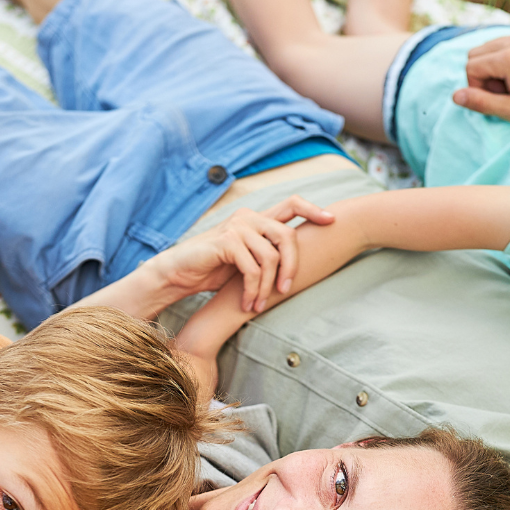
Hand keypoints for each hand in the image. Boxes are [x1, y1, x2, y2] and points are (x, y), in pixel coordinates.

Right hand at [145, 196, 334, 313]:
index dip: (313, 209)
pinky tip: (248, 305)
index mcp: (256, 219)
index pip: (291, 203)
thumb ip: (268, 256)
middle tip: (286, 290)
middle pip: (288, 235)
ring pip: (270, 257)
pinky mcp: (225, 241)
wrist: (178, 274)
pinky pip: (252, 268)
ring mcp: (236, 227)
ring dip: (267, 287)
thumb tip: (300, 267)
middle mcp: (248, 217)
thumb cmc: (213, 270)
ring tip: (259, 305)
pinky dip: (253, 290)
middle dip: (293, 265)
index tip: (331, 221)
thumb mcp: (247, 261)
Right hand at [453, 33, 509, 143]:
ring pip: (491, 47)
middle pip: (476, 53)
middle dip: (482, 75)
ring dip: (494, 67)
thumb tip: (455, 96)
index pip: (471, 67)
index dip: (476, 88)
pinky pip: (508, 44)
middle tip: (505, 94)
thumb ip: (481, 103)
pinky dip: (507, 59)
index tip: (496, 101)